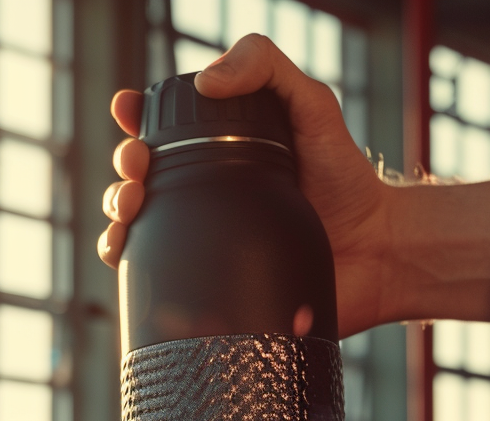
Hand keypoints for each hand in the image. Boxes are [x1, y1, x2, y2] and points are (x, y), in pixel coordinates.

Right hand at [97, 34, 390, 336]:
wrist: (374, 254)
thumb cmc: (348, 179)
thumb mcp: (314, 106)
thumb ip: (269, 71)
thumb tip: (205, 79)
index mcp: (221, 150)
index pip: (160, 128)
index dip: (133, 117)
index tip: (128, 113)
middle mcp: (204, 192)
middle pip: (137, 173)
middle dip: (123, 164)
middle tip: (138, 166)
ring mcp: (201, 237)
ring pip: (132, 221)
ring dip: (115, 209)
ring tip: (131, 207)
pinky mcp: (204, 280)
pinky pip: (147, 271)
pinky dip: (122, 258)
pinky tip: (124, 249)